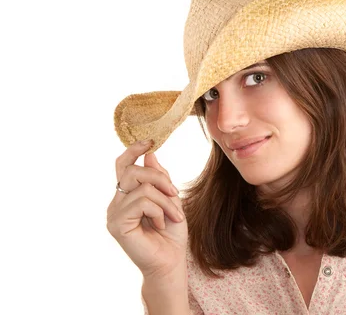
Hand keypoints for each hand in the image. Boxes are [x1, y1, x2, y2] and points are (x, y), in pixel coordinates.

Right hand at [107, 140, 187, 279]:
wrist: (171, 261)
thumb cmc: (171, 234)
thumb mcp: (170, 199)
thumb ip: (159, 178)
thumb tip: (150, 154)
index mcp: (126, 195)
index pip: (122, 165)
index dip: (133, 150)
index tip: (150, 141)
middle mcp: (116, 203)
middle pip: (133, 171)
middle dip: (160, 178)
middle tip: (174, 194)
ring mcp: (114, 213)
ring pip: (142, 187)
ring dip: (165, 200)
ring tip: (172, 216)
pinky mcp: (116, 224)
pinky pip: (142, 201)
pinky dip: (159, 210)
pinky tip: (161, 224)